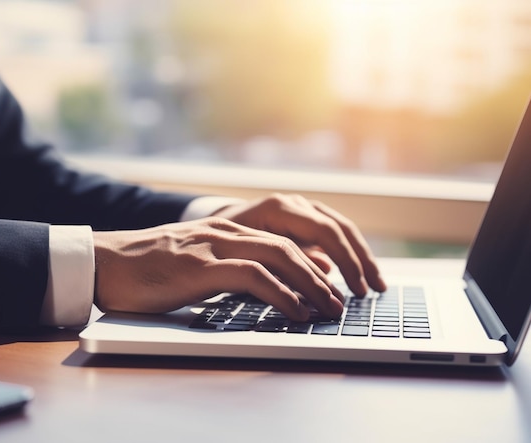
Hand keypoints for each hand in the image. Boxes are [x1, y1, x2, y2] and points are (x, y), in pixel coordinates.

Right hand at [93, 217, 345, 320]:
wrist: (105, 263)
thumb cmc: (148, 269)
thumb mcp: (196, 263)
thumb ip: (229, 267)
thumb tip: (266, 285)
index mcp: (226, 230)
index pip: (284, 239)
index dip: (314, 261)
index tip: (333, 285)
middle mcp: (225, 232)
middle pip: (289, 246)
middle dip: (323, 274)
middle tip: (342, 301)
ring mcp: (213, 246)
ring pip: (278, 256)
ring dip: (311, 284)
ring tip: (330, 308)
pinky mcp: (200, 266)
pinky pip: (252, 275)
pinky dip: (281, 293)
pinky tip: (296, 311)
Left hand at [211, 193, 386, 296]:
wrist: (210, 226)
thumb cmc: (222, 244)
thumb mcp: (244, 256)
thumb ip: (277, 266)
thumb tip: (320, 278)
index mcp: (279, 209)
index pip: (325, 232)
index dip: (345, 261)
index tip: (356, 289)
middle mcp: (293, 204)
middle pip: (339, 229)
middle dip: (360, 260)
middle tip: (373, 290)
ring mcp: (300, 209)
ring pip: (340, 230)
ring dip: (360, 257)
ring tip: (375, 285)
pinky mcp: (302, 221)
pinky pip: (332, 236)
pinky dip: (346, 256)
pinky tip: (357, 276)